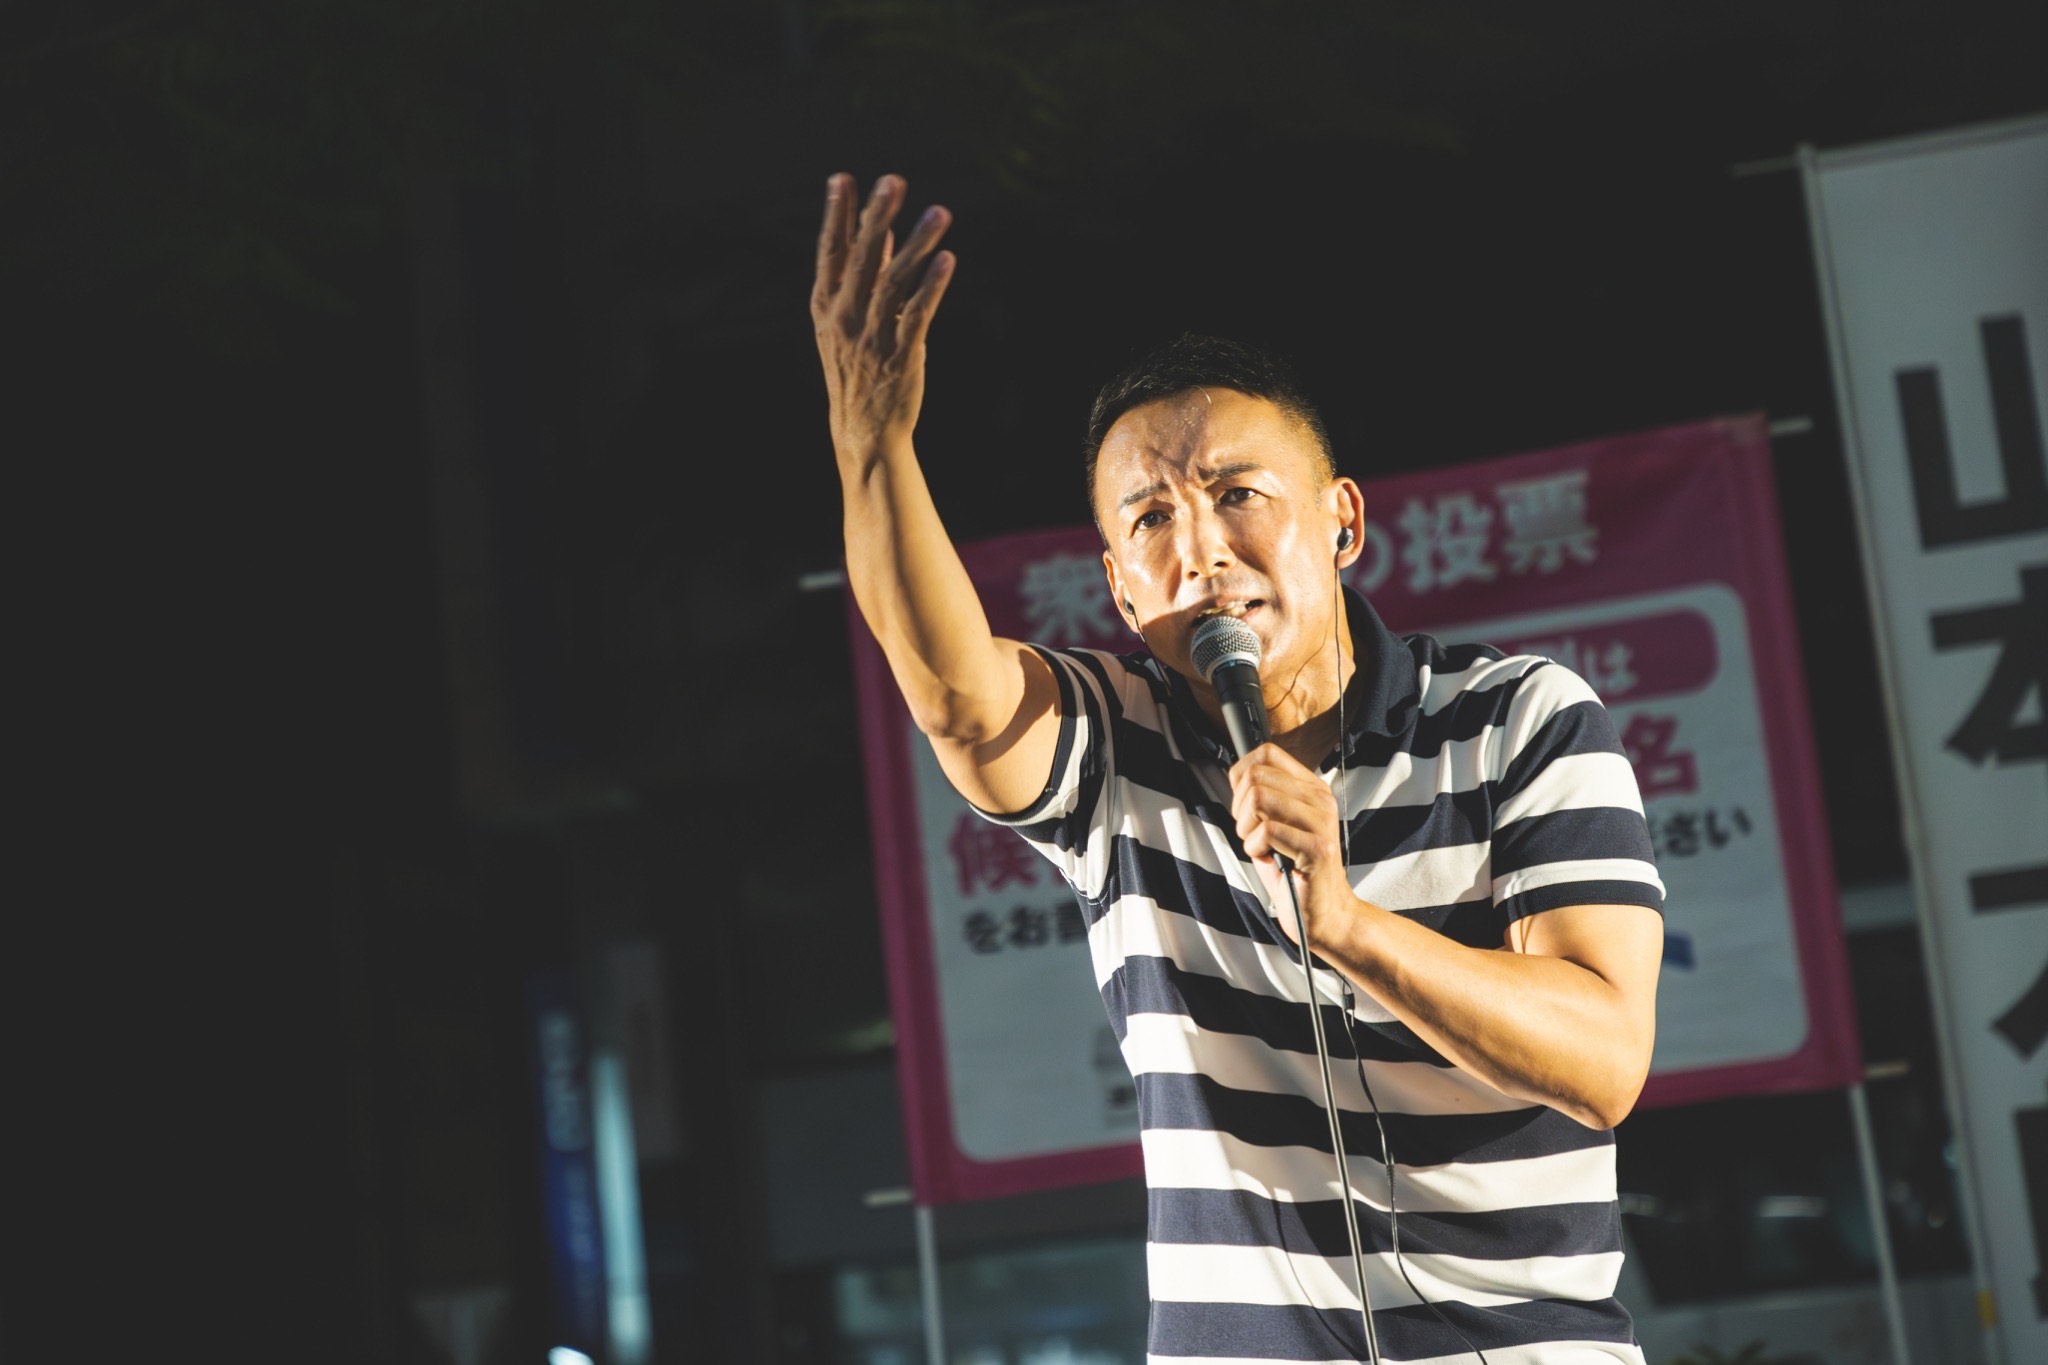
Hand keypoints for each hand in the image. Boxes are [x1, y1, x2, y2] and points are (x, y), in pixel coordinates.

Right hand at [811, 173, 955, 462]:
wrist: (864, 429)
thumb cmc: (856, 367)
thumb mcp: (846, 321)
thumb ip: (864, 276)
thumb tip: (879, 231)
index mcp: (826, 306)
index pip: (830, 252)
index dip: (837, 216)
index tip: (842, 179)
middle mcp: (844, 318)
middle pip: (862, 259)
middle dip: (877, 217)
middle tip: (893, 181)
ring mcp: (871, 337)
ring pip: (894, 282)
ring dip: (917, 244)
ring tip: (939, 212)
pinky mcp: (901, 355)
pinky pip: (917, 314)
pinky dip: (933, 286)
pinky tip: (948, 259)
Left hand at [1228, 742, 1354, 945]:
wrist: (1323, 913)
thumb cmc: (1293, 870)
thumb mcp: (1275, 825)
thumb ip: (1261, 797)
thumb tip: (1237, 774)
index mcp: (1311, 788)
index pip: (1267, 753)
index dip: (1241, 775)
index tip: (1244, 805)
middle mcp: (1320, 799)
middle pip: (1256, 776)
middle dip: (1239, 807)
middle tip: (1250, 833)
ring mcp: (1321, 821)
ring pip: (1259, 798)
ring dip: (1246, 828)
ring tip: (1259, 846)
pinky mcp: (1318, 847)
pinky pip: (1266, 830)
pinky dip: (1254, 847)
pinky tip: (1268, 859)